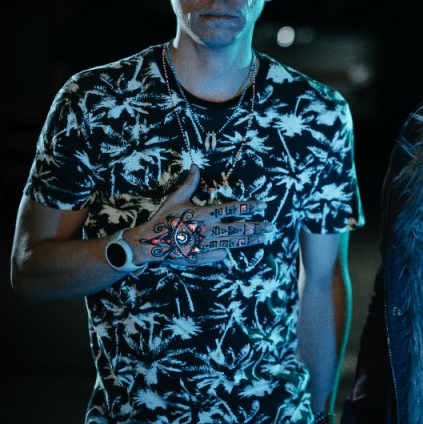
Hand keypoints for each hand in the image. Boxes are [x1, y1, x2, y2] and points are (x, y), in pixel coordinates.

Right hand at [130, 165, 271, 265]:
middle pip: (239, 228)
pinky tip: (233, 249)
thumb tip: (196, 166)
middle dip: (258, 227)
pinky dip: (226, 251)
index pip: (233, 208)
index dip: (249, 207)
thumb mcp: (176, 199)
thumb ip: (189, 184)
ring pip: (234, 242)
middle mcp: (209, 230)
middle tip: (272, 226)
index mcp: (205, 214)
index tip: (263, 205)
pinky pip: (220, 254)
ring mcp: (207, 245)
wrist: (150, 244)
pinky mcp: (202, 257)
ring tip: (264, 238)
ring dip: (250, 239)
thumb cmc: (163, 219)